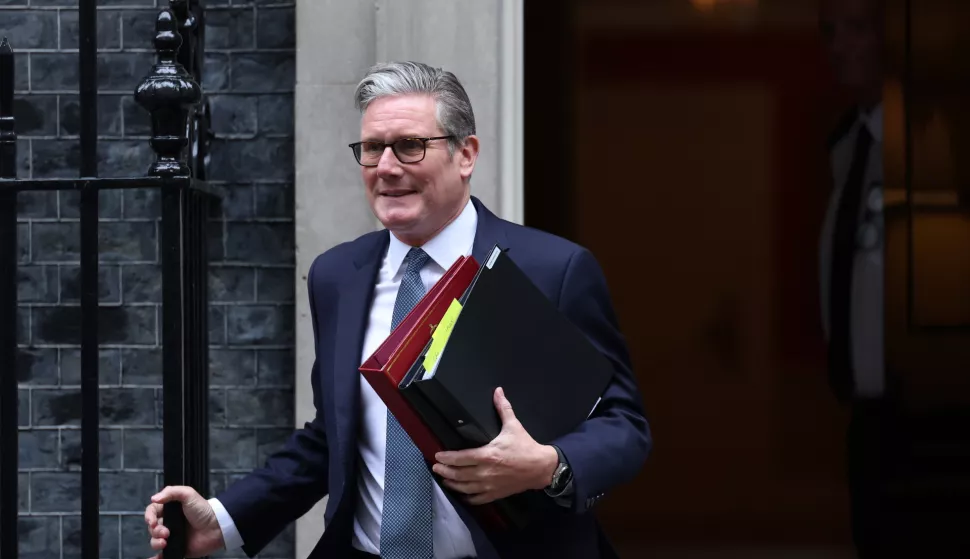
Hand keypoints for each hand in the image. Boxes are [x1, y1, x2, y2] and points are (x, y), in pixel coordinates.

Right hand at [145, 485, 224, 557]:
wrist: (216, 527)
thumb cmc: (204, 510)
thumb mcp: (188, 494)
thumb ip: (171, 492)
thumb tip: (154, 498)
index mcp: (170, 510)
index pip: (152, 512)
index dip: (149, 517)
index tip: (152, 521)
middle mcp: (169, 523)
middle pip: (152, 528)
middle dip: (155, 530)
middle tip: (165, 532)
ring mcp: (172, 537)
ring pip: (154, 541)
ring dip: (156, 542)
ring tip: (165, 541)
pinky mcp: (176, 548)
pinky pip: (161, 555)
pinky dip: (155, 558)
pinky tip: (153, 558)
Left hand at [433, 387, 558, 504]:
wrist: (541, 467)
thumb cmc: (526, 446)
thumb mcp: (514, 426)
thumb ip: (503, 408)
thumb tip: (498, 391)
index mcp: (487, 455)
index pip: (460, 458)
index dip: (446, 458)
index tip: (437, 456)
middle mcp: (485, 472)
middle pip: (458, 474)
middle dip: (445, 471)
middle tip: (436, 468)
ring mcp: (489, 485)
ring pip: (465, 487)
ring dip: (452, 483)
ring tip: (444, 479)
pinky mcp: (495, 494)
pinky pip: (477, 499)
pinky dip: (467, 497)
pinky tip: (462, 494)